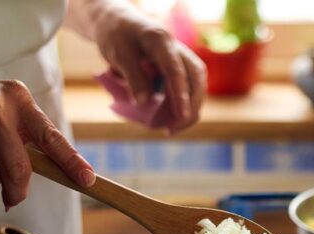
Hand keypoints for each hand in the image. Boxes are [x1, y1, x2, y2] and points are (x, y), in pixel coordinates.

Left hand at [90, 3, 205, 132]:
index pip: (176, 69)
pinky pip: (188, 90)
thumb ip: (132, 76)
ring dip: (189, 110)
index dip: (180, 93)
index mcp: (161, 40)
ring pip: (197, 87)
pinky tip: (170, 120)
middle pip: (196, 80)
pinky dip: (182, 106)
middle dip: (190, 107)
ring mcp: (181, 60)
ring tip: (170, 129)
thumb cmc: (117, 36)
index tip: (181, 114)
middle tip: (171, 129)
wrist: (119, 24)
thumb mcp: (118, 54)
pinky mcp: (179, 70)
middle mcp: (177, 49)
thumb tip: (144, 103)